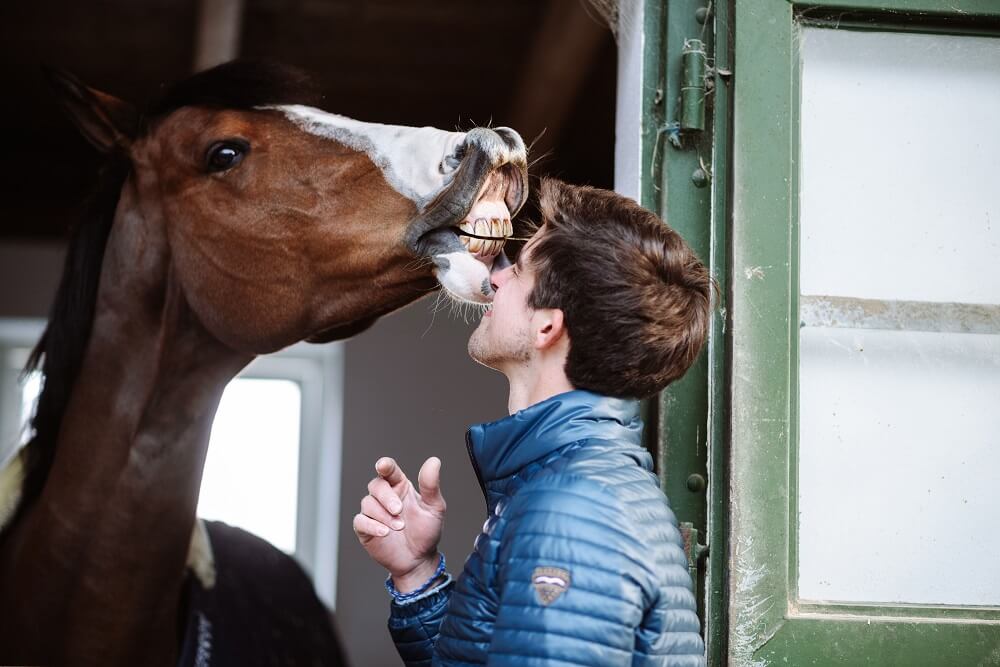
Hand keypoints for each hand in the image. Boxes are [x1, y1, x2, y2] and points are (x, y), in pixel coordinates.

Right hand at [353, 456, 446, 592]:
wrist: (420, 559)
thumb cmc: (426, 531)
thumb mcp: (434, 507)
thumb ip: (431, 485)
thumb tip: (434, 461)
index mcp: (400, 486)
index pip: (389, 470)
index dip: (384, 465)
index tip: (382, 466)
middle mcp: (384, 496)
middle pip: (376, 485)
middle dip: (386, 497)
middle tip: (398, 510)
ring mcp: (373, 512)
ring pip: (367, 503)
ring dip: (383, 515)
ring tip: (399, 527)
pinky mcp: (365, 528)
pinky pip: (360, 521)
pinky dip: (371, 525)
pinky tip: (384, 532)